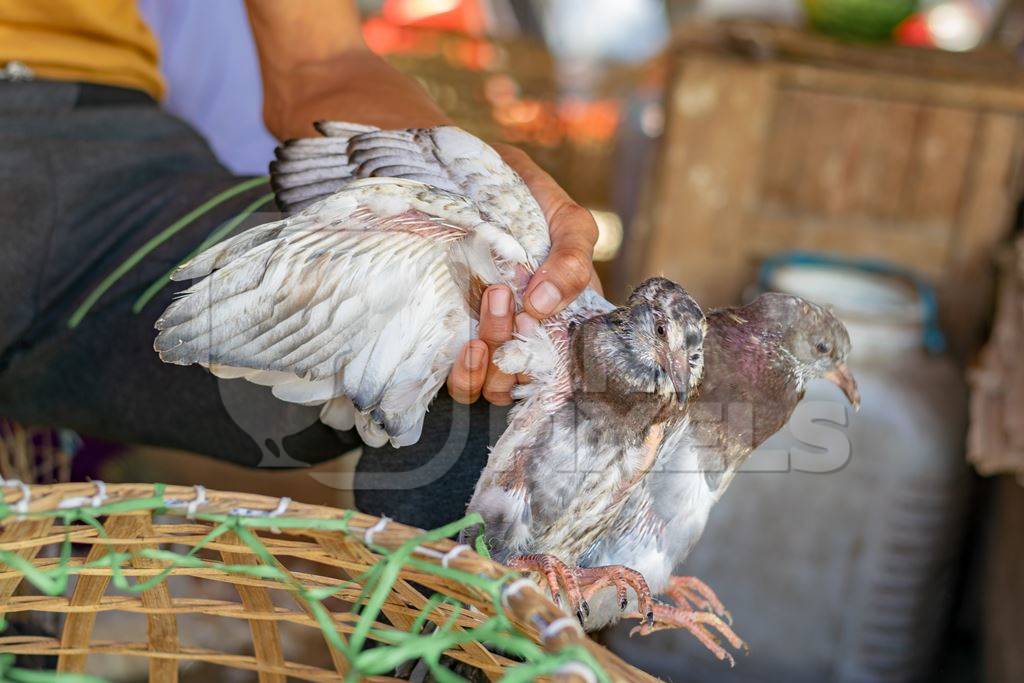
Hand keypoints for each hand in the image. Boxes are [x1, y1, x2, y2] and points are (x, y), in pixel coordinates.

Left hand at [447, 146, 600, 404]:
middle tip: (500, 293)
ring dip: (491, 360)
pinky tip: (466, 343)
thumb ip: (571, 259)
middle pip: (530, 381)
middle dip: (516, 350)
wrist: (469, 179)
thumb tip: (543, 305)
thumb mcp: (568, 221)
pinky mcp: (460, 344)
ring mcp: (496, 344)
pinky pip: (465, 386)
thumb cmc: (530, 200)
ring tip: (486, 304)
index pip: (571, 369)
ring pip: (497, 388)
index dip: (555, 360)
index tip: (535, 318)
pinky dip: (466, 375)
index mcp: (568, 319)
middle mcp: (533, 339)